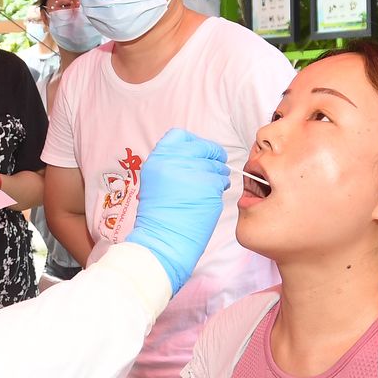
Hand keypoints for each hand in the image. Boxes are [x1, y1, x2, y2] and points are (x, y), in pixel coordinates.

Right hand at [124, 129, 230, 293]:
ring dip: (218, 173)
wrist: (162, 242)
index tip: (198, 152)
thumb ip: (173, 163)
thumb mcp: (156, 181)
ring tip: (209, 188)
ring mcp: (192, 173)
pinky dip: (220, 188)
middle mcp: (173, 161)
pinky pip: (221, 180)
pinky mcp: (208, 187)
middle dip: (212, 156)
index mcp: (157, 159)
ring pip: (216, 164)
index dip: (194, 143)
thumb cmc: (159, 216)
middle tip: (215, 166)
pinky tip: (210, 198)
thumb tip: (197, 155)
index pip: (180, 135)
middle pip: (203, 147)